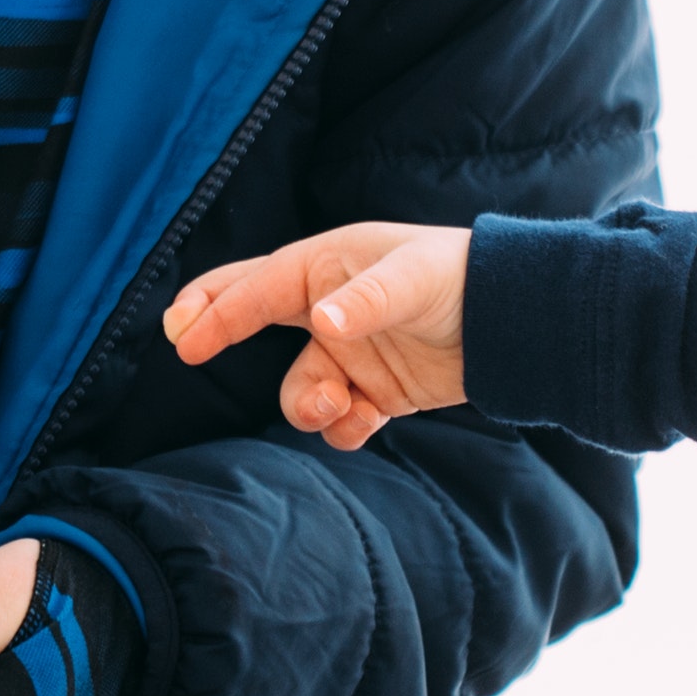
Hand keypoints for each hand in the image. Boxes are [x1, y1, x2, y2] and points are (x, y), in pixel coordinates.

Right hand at [165, 224, 473, 451]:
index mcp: (326, 266)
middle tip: (188, 347)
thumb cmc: (459, 278)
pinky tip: (372, 419)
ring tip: (341, 405)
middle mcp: (327, 308)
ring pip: (299, 389)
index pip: (256, 287)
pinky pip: (337, 420)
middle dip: (219, 331)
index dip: (216, 310)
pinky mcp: (372, 391)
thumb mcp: (412, 279)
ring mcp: (347, 353)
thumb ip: (365, 301)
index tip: (184, 336)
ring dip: (308, 405)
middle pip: (253, 319)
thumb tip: (321, 321)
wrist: (512, 322)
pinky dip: (345, 428)